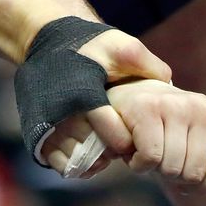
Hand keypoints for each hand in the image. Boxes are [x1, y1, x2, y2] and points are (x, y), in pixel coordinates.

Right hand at [13, 18, 171, 167]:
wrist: (44, 41)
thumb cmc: (88, 46)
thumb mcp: (120, 45)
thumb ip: (148, 64)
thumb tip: (169, 83)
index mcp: (85, 95)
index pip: (116, 137)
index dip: (128, 139)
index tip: (132, 132)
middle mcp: (62, 114)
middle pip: (96, 151)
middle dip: (111, 149)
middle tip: (117, 139)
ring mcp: (47, 125)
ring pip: (78, 160)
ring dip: (93, 157)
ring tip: (101, 143)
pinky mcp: (36, 133)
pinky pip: (60, 163)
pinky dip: (75, 162)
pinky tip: (86, 148)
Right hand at [102, 79, 205, 194]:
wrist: (124, 100)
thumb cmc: (166, 128)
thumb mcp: (203, 145)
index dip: (200, 184)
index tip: (185, 167)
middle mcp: (201, 105)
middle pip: (195, 173)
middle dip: (173, 175)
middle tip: (160, 156)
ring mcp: (174, 103)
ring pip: (172, 167)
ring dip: (154, 169)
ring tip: (146, 148)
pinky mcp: (146, 108)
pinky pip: (151, 157)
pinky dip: (138, 163)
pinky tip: (133, 147)